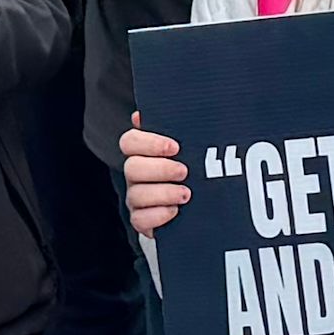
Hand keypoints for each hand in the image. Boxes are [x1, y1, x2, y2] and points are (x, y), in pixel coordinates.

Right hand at [119, 117, 190, 234]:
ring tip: (186, 194)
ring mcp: (136, 198)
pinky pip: (139, 219)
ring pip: (136, 195)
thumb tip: (153, 114)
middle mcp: (135, 174)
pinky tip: (175, 211)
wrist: (203, 203)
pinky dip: (158, 215)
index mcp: (142, 152)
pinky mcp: (142, 220)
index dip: (149, 143)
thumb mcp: (192, 146)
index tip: (175, 147)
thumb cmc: (196, 167)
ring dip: (163, 193)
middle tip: (184, 171)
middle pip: (132, 167)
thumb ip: (179, 129)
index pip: (130, 141)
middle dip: (160, 169)